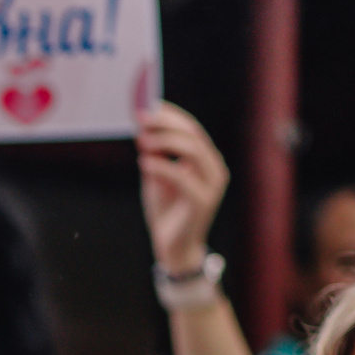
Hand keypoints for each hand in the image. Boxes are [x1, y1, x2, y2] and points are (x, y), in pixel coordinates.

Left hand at [137, 102, 229, 276]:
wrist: (173, 247)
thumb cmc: (166, 211)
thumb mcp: (156, 177)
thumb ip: (153, 155)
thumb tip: (141, 127)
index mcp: (205, 160)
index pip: (191, 129)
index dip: (170, 116)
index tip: (147, 106)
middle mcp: (214, 168)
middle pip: (193, 136)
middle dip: (167, 124)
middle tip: (142, 117)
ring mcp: (212, 185)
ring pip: (193, 151)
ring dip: (165, 141)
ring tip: (141, 140)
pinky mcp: (203, 202)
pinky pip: (183, 177)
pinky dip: (162, 167)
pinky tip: (143, 162)